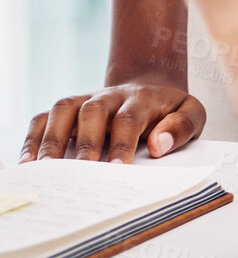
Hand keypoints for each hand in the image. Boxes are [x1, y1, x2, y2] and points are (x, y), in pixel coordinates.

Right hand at [20, 77, 205, 163]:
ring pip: (64, 109)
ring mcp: (86, 99)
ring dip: (52, 138)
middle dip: (86, 141)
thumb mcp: (192, 113)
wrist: (151, 86)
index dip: (122, 143)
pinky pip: (44, 117)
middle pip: (93, 111)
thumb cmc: (170, 111)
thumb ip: (182, 127)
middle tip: (81, 172)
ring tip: (44, 170)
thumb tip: (159, 145)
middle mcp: (110, 96)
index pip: (129, 119)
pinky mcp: (68, 109)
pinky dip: (32, 137)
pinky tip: (26, 163)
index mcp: (142, 98)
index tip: (118, 169)